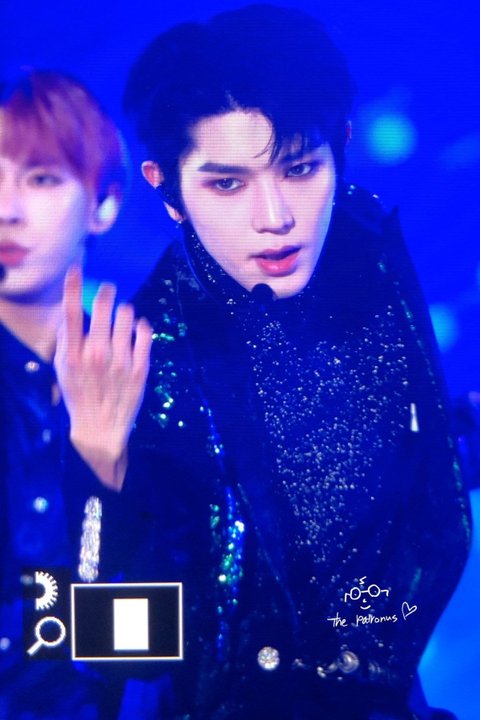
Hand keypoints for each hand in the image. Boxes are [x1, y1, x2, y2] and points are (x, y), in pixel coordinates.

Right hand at [54, 267, 151, 490]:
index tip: (75, 269)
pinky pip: (145, 335)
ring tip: (122, 315)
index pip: (70, 313)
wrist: (100, 428)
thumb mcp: (64, 370)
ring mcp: (120, 362)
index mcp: (73, 355)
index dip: (71, 287)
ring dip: (125, 311)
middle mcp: (96, 355)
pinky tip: (138, 328)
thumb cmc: (79, 395)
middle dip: (106, 293)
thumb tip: (71, 314)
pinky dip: (142, 327)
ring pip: (127, 318)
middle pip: (102, 309)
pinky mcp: (140, 369)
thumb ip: (66, 341)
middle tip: (108, 290)